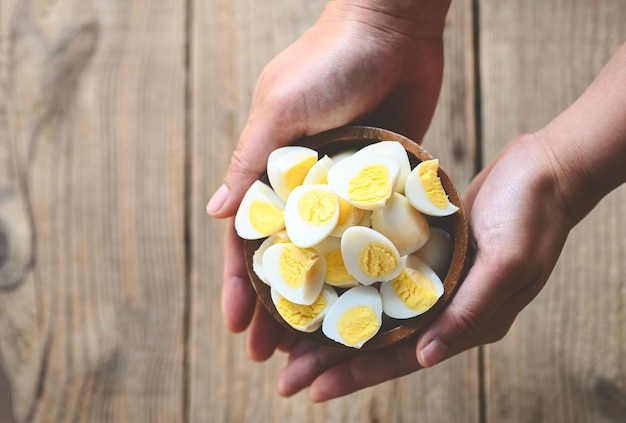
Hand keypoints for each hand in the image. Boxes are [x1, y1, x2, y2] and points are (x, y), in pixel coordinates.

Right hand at [207, 0, 450, 358]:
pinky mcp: (382, 183)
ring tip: (317, 341)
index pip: (249, 240)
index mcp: (272, 170)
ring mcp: (344, 188)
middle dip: (278, 304)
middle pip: (288, 258)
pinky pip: (372, 232)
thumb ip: (249, 162)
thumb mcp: (281, 108)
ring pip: (329, 255)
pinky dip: (366, 265)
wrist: (393, 29)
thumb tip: (215, 214)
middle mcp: (305, 186)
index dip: (240, 284)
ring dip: (321, 296)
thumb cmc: (330, 62)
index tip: (237, 326)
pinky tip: (368, 299)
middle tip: (275, 353)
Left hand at [276, 133, 573, 400]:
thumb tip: (425, 358)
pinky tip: (325, 287)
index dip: (355, 374)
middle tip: (286, 374)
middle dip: (332, 360)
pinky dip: (352, 287)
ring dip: (336, 326)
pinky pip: (382, 278)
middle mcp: (446, 309)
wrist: (546, 170)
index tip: (311, 389)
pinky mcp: (427, 254)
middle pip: (379, 342)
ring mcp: (434, 282)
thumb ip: (469, 313)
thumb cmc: (533, 216)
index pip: (401, 358)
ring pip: (375, 312)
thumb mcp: (507, 264)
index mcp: (467, 322)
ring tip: (293, 340)